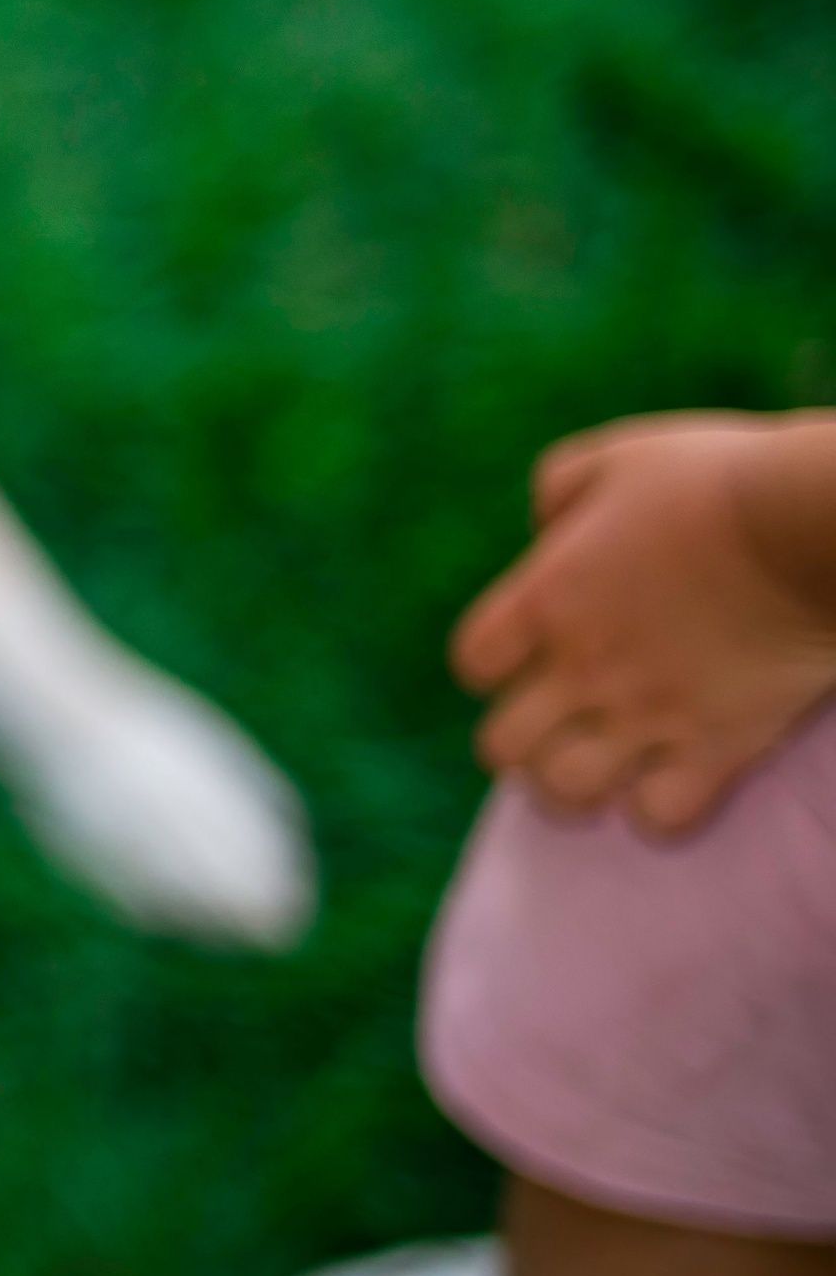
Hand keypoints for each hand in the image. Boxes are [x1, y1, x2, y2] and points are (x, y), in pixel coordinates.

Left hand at [451, 413, 835, 833]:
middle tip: (563, 722)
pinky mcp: (718, 748)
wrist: (812, 524)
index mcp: (548, 598)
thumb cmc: (719, 480)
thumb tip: (545, 529)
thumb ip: (561, 491)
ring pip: (566, 792)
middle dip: (522, 742)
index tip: (531, 656)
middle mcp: (583, 667)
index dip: (495, 666)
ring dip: (577, 782)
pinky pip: (658, 818)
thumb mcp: (618, 458)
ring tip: (608, 761)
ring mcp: (648, 715)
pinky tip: (675, 778)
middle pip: (502, 747)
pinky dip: (659, 809)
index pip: (474, 664)